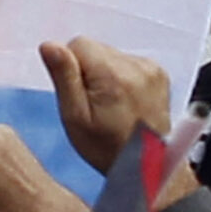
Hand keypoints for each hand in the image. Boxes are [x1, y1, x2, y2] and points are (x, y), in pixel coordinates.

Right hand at [42, 36, 172, 175]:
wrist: (147, 167)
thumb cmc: (107, 148)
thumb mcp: (75, 118)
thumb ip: (63, 77)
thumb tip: (50, 45)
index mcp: (112, 74)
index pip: (78, 44)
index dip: (71, 69)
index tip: (80, 95)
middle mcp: (135, 66)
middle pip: (95, 49)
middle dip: (89, 71)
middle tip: (95, 104)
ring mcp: (151, 69)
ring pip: (111, 55)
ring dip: (106, 74)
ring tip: (112, 105)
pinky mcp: (160, 74)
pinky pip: (128, 62)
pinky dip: (122, 77)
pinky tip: (125, 101)